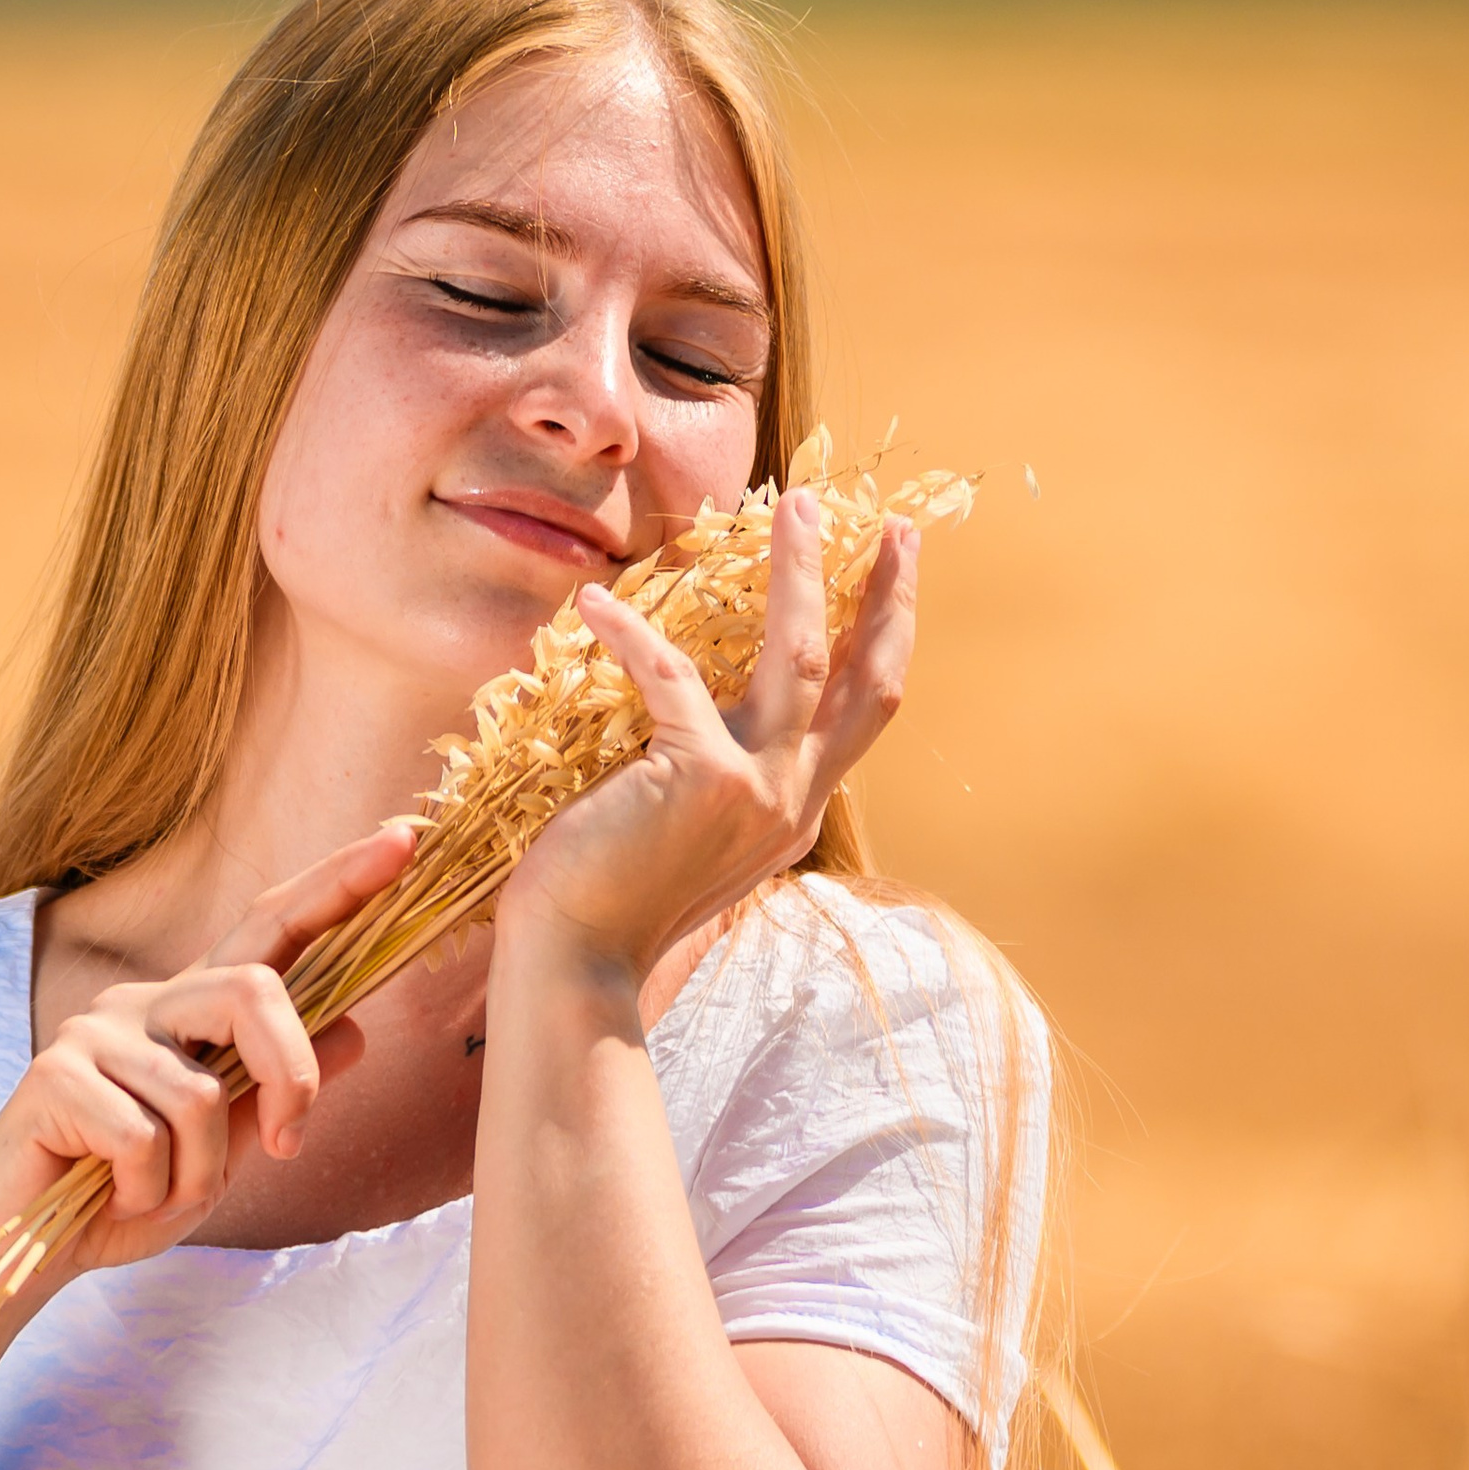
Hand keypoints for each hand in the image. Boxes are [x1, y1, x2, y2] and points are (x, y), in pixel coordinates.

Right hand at [0, 823, 414, 1293]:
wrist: (20, 1253)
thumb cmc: (120, 1198)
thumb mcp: (221, 1150)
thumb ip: (276, 1091)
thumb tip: (357, 1032)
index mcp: (190, 1011)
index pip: (272, 926)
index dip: (338, 882)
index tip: (405, 836)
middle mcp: (144, 1003)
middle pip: (253, 991)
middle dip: (289, 1076)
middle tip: (284, 1145)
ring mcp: (94, 1032)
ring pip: (202, 1094)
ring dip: (198, 1173)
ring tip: (156, 1194)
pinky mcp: (54, 1073)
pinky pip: (145, 1138)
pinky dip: (148, 1192)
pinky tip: (110, 1198)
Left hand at [496, 491, 918, 978]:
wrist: (576, 962)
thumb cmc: (610, 896)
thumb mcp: (690, 836)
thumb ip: (721, 783)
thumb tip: (703, 718)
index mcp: (795, 813)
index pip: (861, 713)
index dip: (881, 639)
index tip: (890, 576)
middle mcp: (794, 802)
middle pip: (869, 680)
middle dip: (887, 597)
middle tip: (892, 526)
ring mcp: (759, 791)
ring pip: (801, 657)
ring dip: (800, 574)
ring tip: (793, 507)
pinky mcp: (703, 777)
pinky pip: (673, 676)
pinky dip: (631, 634)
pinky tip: (594, 605)